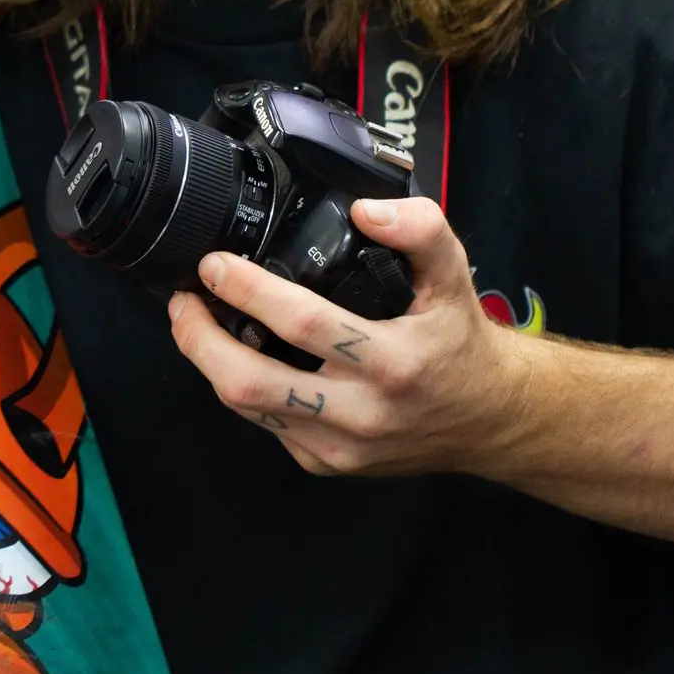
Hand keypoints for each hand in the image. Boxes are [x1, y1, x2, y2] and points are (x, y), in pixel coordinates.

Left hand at [167, 196, 531, 476]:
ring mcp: (339, 447)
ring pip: (249, 410)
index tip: (216, 264)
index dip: (248, 290)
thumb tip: (366, 210)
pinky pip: (267, 423)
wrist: (488, 419)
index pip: (304, 323)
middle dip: (201, 340)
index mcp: (394, 362)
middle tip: (184, 298)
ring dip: (209, 362)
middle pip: (252, 385)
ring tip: (195, 320)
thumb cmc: (461, 343)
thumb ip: (421, 230)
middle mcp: (363, 413)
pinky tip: (237, 353)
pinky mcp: (326, 463)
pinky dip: (242, 386)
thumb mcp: (455, 276)